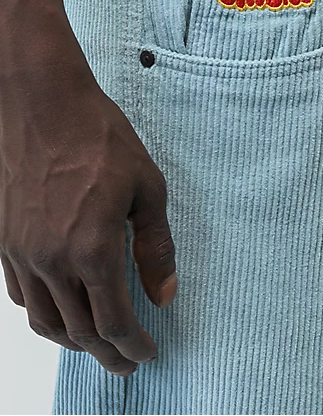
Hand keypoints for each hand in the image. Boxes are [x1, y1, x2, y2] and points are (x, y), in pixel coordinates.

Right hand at [0, 78, 176, 375]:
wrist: (42, 101)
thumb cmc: (97, 136)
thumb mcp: (147, 187)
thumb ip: (156, 246)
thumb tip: (165, 292)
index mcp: (93, 248)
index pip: (114, 321)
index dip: (133, 345)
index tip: (147, 353)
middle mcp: (52, 259)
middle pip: (79, 330)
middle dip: (107, 353)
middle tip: (126, 361)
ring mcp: (21, 252)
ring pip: (45, 320)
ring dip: (73, 341)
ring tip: (95, 345)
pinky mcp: (3, 239)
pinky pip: (20, 294)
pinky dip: (43, 313)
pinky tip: (59, 308)